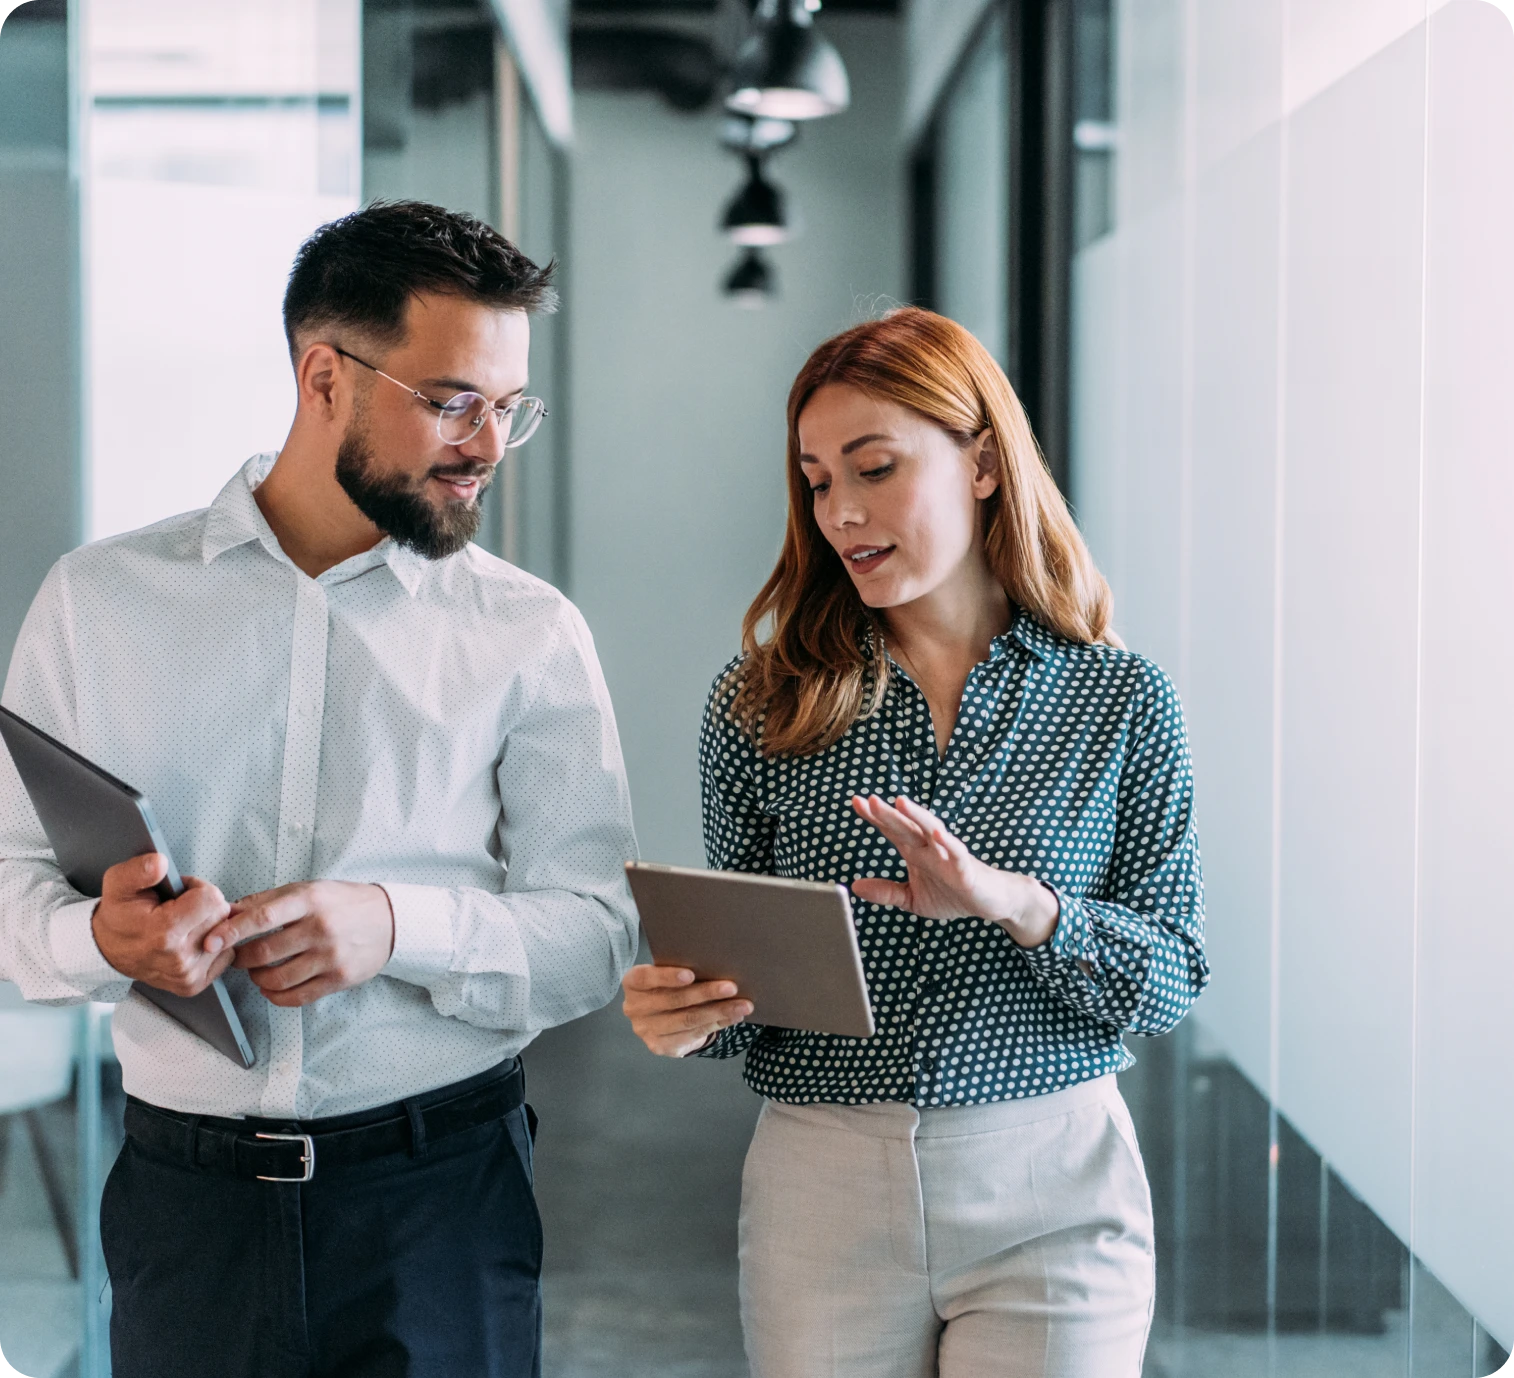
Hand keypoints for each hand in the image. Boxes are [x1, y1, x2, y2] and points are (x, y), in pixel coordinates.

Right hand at [92, 853, 234, 996]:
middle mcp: (179, 958)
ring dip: (209, 926)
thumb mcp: (119, 883)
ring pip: (225, 935)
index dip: (198, 889)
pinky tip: (190, 941)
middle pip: (221, 916)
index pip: (212, 899)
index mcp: (165, 932)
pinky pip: (225, 954)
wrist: (107, 950)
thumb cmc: (119, 914)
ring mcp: (187, 975)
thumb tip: (161, 862)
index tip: (180, 894)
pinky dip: (213, 944)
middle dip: (205, 906)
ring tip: (183, 925)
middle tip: (181, 909)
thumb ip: (139, 869)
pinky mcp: (193, 985)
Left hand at [203, 881, 394, 1006]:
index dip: (231, 931)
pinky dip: (276, 996)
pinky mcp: (338, 979)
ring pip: (277, 979)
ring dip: (257, 979)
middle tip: (235, 957)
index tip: (210, 940)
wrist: (389, 920)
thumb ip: (268, 901)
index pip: (262, 917)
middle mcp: (320, 928)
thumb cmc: (344, 902)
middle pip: (264, 953)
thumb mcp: (309, 890)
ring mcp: (330, 956)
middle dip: (240, 958)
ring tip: (257, 972)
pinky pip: (296, 997)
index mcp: (310, 901)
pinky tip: (272, 987)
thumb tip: (228, 912)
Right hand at [621, 964, 753, 1057]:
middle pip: (674, 1000)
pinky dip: (717, 1024)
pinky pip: (693, 1034)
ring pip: (687, 1020)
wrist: (659, 1018)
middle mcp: (634, 1008)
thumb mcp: (667, 975)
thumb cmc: (667, 986)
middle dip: (706, 993)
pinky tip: (734, 1016)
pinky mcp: (660, 1046)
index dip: (668, 976)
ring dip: (719, 1011)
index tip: (691, 974)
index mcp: (633, 983)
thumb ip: (682, 971)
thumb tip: (718, 965)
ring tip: (742, 1005)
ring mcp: (645, 1030)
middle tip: (732, 987)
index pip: (646, 978)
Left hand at [849, 794, 1060, 947]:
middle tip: (870, 800)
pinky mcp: (966, 868)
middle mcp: (930, 848)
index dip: (875, 817)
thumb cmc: (953, 894)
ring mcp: (948, 855)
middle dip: (889, 813)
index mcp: (916, 852)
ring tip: (900, 802)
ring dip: (917, 816)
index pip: (892, 830)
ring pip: (931, 830)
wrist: (990, 902)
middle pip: (907, 826)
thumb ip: (887, 891)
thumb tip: (855, 886)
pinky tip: (938, 834)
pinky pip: (957, 852)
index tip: (856, 802)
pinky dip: (948, 843)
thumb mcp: (913, 898)